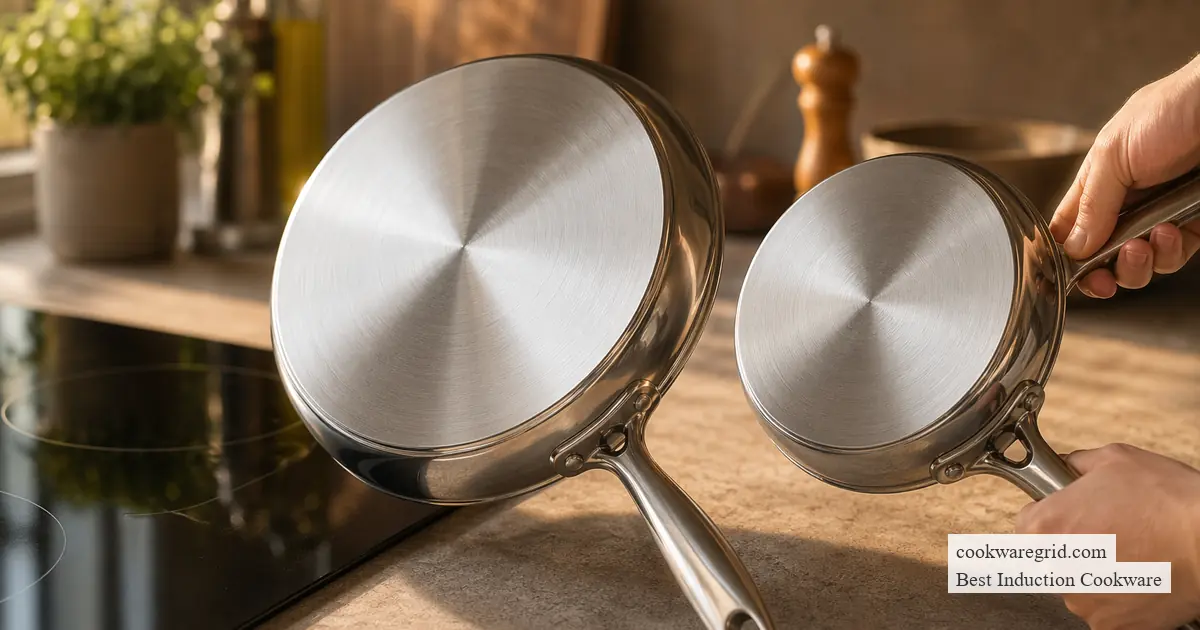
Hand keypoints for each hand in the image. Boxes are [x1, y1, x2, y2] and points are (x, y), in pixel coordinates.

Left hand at [1015, 444, 1199, 628]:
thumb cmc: (1166, 502)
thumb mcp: (1114, 460)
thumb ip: (1075, 464)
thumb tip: (1065, 466)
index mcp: (1046, 526)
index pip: (1027, 522)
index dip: (1051, 513)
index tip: (1070, 512)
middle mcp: (1055, 568)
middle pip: (1048, 555)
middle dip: (1072, 542)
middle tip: (1107, 530)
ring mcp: (1081, 600)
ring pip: (1075, 583)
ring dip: (1093, 571)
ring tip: (1130, 552)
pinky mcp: (1108, 624)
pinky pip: (1102, 607)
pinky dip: (1116, 596)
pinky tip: (1138, 575)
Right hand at [1050, 54, 1199, 297]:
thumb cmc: (1172, 108)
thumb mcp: (1113, 154)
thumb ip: (1091, 205)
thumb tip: (1073, 249)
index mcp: (1096, 182)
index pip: (1068, 230)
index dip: (1064, 256)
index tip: (1065, 277)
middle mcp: (1125, 202)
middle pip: (1101, 256)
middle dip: (1102, 272)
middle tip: (1104, 277)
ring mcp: (1159, 214)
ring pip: (1139, 263)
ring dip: (1138, 264)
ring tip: (1144, 244)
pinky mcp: (1191, 221)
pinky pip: (1175, 254)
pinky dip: (1171, 251)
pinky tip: (1172, 231)